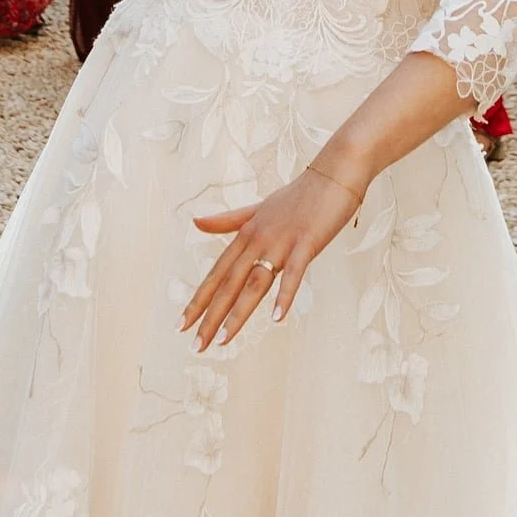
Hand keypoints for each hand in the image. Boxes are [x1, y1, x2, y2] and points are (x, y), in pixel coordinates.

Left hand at [183, 162, 362, 349]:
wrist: (335, 170)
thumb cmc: (300, 194)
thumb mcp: (259, 208)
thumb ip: (228, 220)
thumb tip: (195, 222)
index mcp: (247, 233)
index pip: (217, 273)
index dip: (199, 299)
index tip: (181, 324)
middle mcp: (258, 239)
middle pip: (229, 283)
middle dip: (210, 316)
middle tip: (194, 345)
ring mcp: (282, 241)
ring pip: (254, 282)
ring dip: (238, 313)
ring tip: (222, 340)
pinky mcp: (307, 242)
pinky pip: (294, 273)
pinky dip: (285, 295)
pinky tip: (277, 318)